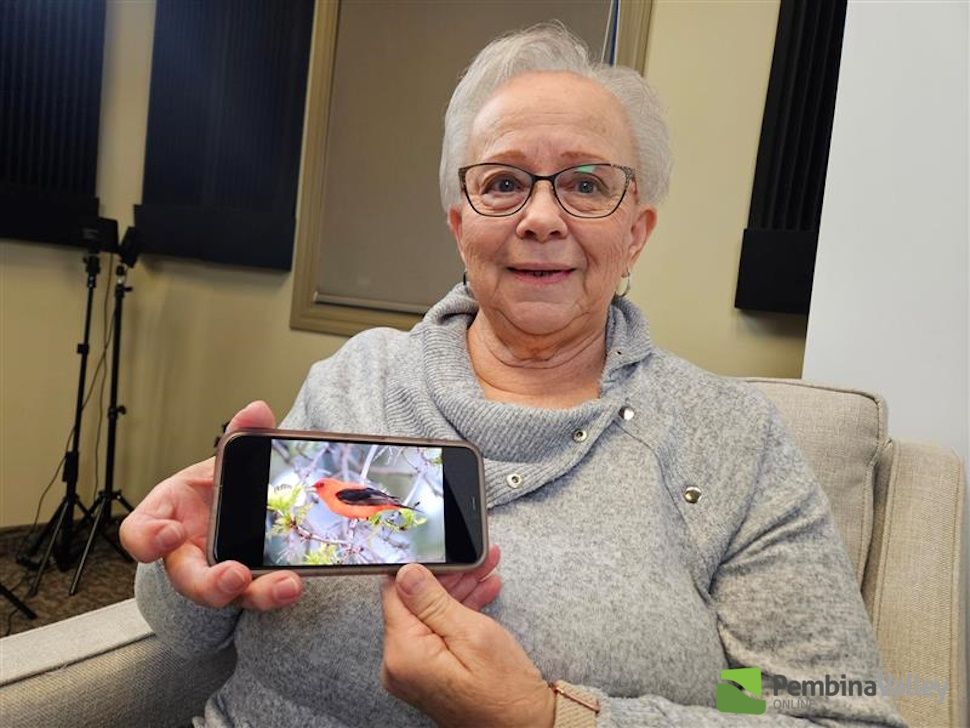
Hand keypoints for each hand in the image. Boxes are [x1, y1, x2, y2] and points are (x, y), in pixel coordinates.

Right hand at [119, 401, 302, 610]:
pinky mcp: (246, 585)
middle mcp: (186, 553)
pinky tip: (298, 581)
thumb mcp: (222, 460)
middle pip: (186, 579)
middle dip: (209, 583)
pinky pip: (257, 594)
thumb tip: (256, 411)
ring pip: (227, 596)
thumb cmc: (215, 487)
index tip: (172, 533)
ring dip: (257, 593)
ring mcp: (215, 573)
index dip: (149, 539)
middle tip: (235, 575)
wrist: (235, 505)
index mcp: (167, 518)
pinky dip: (277, 590)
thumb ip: (237, 437)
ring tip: (286, 585)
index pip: (139, 534)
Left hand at [380, 551, 554, 727]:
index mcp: (404, 653)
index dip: (419, 566)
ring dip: (458, 591)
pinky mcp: (428, 671)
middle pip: (415, 602)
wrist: (525, 726)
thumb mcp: (472, 634)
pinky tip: (483, 592)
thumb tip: (406, 572)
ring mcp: (413, 669)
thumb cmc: (504, 690)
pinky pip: (438, 632)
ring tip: (486, 568)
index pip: (395, 592)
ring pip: (430, 614)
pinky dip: (459, 612)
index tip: (440, 549)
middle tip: (476, 559)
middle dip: (448, 577)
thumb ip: (433, 600)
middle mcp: (400, 664)